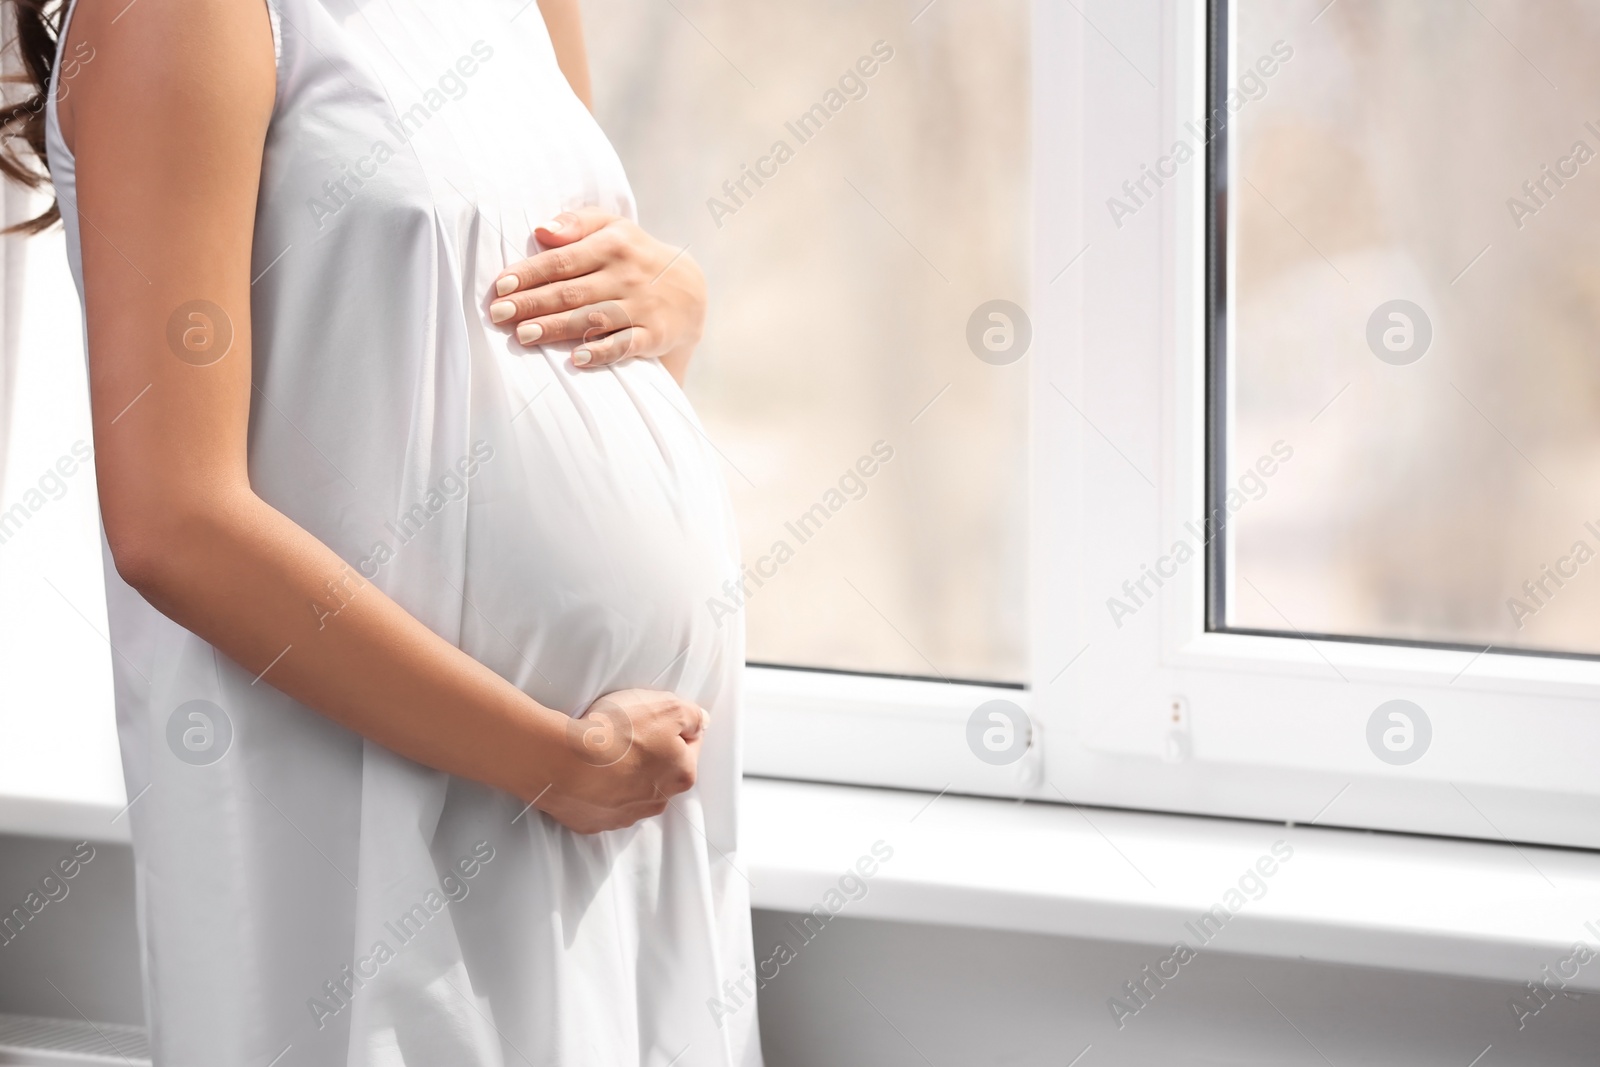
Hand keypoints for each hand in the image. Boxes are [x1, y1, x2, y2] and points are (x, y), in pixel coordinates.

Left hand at [488, 208, 705, 371]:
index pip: (562, 260)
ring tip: (523, 336)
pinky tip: (577, 359)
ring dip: (557, 328)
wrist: (688, 290)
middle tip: (499, 315)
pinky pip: (626, 345)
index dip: (529, 273)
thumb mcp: (613, 227)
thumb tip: (541, 231)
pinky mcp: (654, 334)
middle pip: (571, 291)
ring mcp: (641, 307)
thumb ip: (576, 223)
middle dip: (533, 304)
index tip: (501, 286)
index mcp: (612, 244)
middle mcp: (626, 275)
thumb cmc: (634, 255)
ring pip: (592, 319)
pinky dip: (602, 352)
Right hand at [535, 688, 708, 833]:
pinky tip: (585, 773)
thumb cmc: (618, 732)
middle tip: (626, 733)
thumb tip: (701, 722)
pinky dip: (596, 791)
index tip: (653, 718)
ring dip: (622, 775)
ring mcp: (624, 816)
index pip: (689, 746)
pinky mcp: (594, 822)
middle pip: (660, 772)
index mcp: (681, 774)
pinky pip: (600, 804)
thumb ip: (692, 715)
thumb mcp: (667, 708)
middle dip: (648, 755)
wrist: (564, 760)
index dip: (673, 727)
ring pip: (630, 791)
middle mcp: (657, 802)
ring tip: (601, 753)